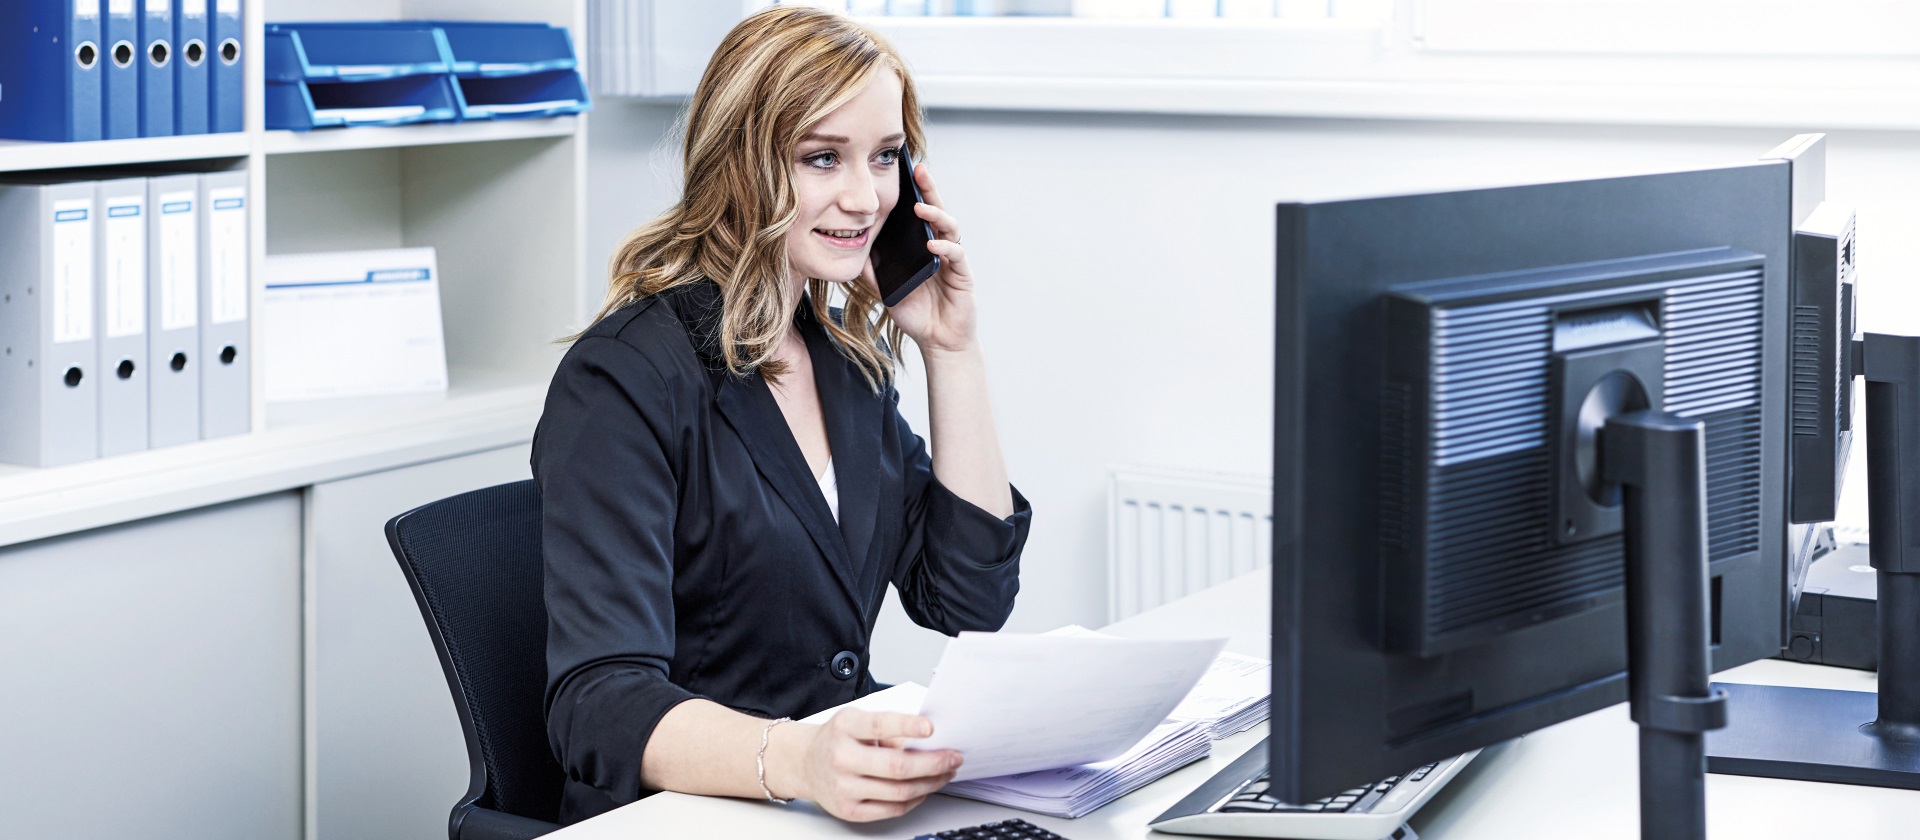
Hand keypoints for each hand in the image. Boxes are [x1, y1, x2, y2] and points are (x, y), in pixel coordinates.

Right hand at [770, 709, 961, 821]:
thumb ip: (887, 728)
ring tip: (945, 773)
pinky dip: (915, 799)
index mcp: (845, 727)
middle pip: (897, 766)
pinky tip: (924, 788)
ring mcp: (844, 787)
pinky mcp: (849, 810)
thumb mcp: (855, 720)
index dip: (907, 726)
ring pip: (899, 791)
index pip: (879, 725)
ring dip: (931, 783)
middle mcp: (841, 758)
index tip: (931, 728)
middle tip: (954, 757)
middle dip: (933, 763)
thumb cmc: (838, 739)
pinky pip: (892, 809)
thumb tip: (928, 741)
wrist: (806, 763)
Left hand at [861, 164, 977, 354]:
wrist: (937, 341)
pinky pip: (957, 255)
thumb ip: (872, 269)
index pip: (920, 214)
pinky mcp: (963, 275)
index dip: (915, 192)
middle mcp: (942, 246)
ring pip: (950, 227)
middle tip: (919, 171)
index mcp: (924, 246)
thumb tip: (852, 249)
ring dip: (936, 215)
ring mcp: (953, 260)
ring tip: (921, 208)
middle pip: (938, 211)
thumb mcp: (886, 287)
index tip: (904, 172)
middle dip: (929, 190)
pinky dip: (945, 247)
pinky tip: (932, 243)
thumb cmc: (916, 313)